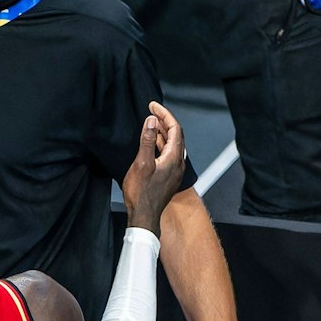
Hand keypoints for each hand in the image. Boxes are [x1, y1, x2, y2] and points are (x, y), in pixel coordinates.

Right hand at [120, 101, 184, 233]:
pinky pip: (168, 153)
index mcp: (174, 158)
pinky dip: (161, 143)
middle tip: (152, 111)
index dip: (164, 114)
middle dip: (165, 121)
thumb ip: (148, 140)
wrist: (144, 216)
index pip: (175, 128)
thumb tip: (152, 120)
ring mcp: (175, 170)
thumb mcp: (142, 163)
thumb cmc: (141, 192)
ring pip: (172, 145)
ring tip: (151, 123)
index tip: (152, 105)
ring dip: (163, 132)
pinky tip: (152, 143)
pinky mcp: (169, 176)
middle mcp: (179, 163)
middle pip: (176, 135)